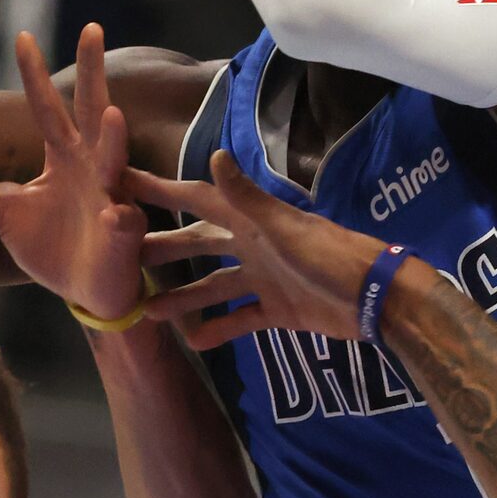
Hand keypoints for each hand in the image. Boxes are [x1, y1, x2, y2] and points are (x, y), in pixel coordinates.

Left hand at [0, 26, 144, 319]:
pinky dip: (120, 221)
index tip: (23, 36)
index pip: (47, 107)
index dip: (35, 74)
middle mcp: (91, 168)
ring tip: (111, 115)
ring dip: (112, 142)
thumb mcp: (5, 212)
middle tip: (91, 29)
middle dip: (92, 74)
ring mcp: (110, 199)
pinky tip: (116, 217)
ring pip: (113, 163)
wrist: (88, 293)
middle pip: (90, 112)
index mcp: (65, 158)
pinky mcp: (121, 236)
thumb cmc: (53, 248)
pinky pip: (121, 225)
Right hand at [126, 152, 387, 351]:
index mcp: (252, 220)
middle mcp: (253, 245)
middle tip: (124, 257)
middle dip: (163, 248)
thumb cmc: (330, 257)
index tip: (121, 182)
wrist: (375, 298)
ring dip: (184, 297)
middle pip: (199, 244)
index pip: (197, 199)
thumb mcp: (283, 228)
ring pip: (214, 285)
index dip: (160, 190)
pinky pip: (241, 319)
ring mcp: (265, 278)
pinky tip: (194, 341)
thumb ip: (247, 199)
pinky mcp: (278, 310)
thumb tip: (214, 156)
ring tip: (149, 311)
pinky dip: (220, 329)